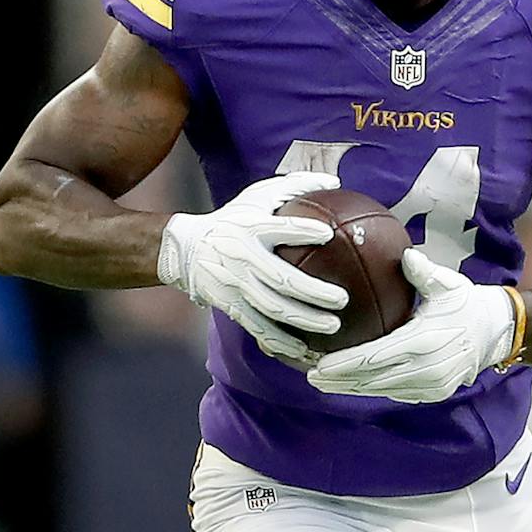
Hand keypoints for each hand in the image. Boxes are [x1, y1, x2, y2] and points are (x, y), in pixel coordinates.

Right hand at [156, 171, 347, 362]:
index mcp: (251, 227)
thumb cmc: (233, 218)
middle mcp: (243, 257)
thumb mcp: (257, 195)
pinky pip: (259, 328)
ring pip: (273, 308)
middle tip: (343, 300)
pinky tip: (304, 351)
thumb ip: (294, 185)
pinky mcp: (231, 306)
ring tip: (333, 326)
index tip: (328, 234)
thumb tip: (335, 179)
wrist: (187, 249)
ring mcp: (236, 285)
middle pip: (281, 279)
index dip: (301, 231)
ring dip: (304, 320)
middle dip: (313, 292)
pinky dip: (281, 341)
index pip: (278, 228)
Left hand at [307, 250, 517, 402]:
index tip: (319, 365)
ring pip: (382, 390)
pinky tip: (352, 384)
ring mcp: (431, 385)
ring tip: (324, 383)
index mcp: (424, 341)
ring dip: (352, 388)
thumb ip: (423, 272)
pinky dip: (373, 390)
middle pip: (372, 380)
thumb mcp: (447, 283)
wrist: (494, 332)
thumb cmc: (464, 302)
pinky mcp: (434, 394)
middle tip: (311, 377)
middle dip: (339, 381)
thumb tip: (406, 255)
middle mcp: (427, 368)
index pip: (374, 357)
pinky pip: (396, 394)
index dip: (344, 364)